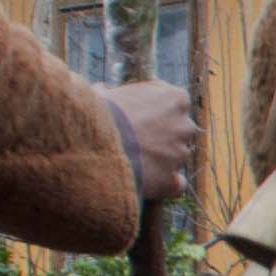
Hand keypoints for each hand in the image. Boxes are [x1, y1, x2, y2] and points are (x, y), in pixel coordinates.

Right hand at [106, 84, 199, 200]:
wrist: (91, 146)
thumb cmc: (97, 113)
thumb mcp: (105, 92)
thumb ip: (115, 92)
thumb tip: (103, 91)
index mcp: (174, 98)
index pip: (174, 101)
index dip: (155, 108)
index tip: (139, 113)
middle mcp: (184, 126)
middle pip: (179, 130)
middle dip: (163, 134)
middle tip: (137, 139)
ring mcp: (180, 154)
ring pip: (176, 157)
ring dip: (161, 158)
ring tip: (132, 160)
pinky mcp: (171, 180)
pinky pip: (176, 183)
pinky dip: (164, 183)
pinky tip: (147, 182)